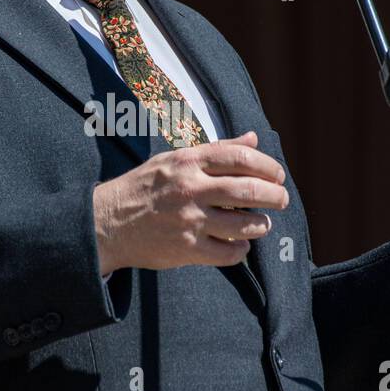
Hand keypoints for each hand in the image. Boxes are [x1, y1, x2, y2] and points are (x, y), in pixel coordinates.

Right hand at [93, 130, 288, 271]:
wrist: (107, 222)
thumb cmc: (144, 187)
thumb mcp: (174, 158)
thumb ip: (217, 150)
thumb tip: (253, 138)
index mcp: (188, 161)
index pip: (241, 157)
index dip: (268, 166)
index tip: (278, 175)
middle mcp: (190, 188)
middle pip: (248, 190)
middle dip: (275, 196)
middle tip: (282, 199)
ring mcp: (189, 220)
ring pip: (243, 224)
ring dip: (261, 224)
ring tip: (261, 223)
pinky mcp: (187, 248)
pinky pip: (228, 252)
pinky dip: (241, 250)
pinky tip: (240, 245)